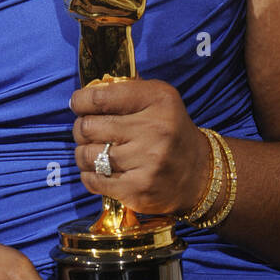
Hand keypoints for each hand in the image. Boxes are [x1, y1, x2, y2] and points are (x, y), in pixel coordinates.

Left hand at [70, 77, 210, 219]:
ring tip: (94, 152)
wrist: (200, 175)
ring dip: (83, 154)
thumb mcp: (159, 99)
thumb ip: (126, 89)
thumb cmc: (170, 132)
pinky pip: (93, 180)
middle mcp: (154, 129)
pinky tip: (99, 171)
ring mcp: (147, 161)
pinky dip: (89, 175)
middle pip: (88, 127)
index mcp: (158, 100)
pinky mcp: (138, 189)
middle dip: (81, 129)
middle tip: (87, 131)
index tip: (79, 105)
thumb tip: (85, 92)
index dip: (80, 101)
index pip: (99, 97)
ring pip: (87, 155)